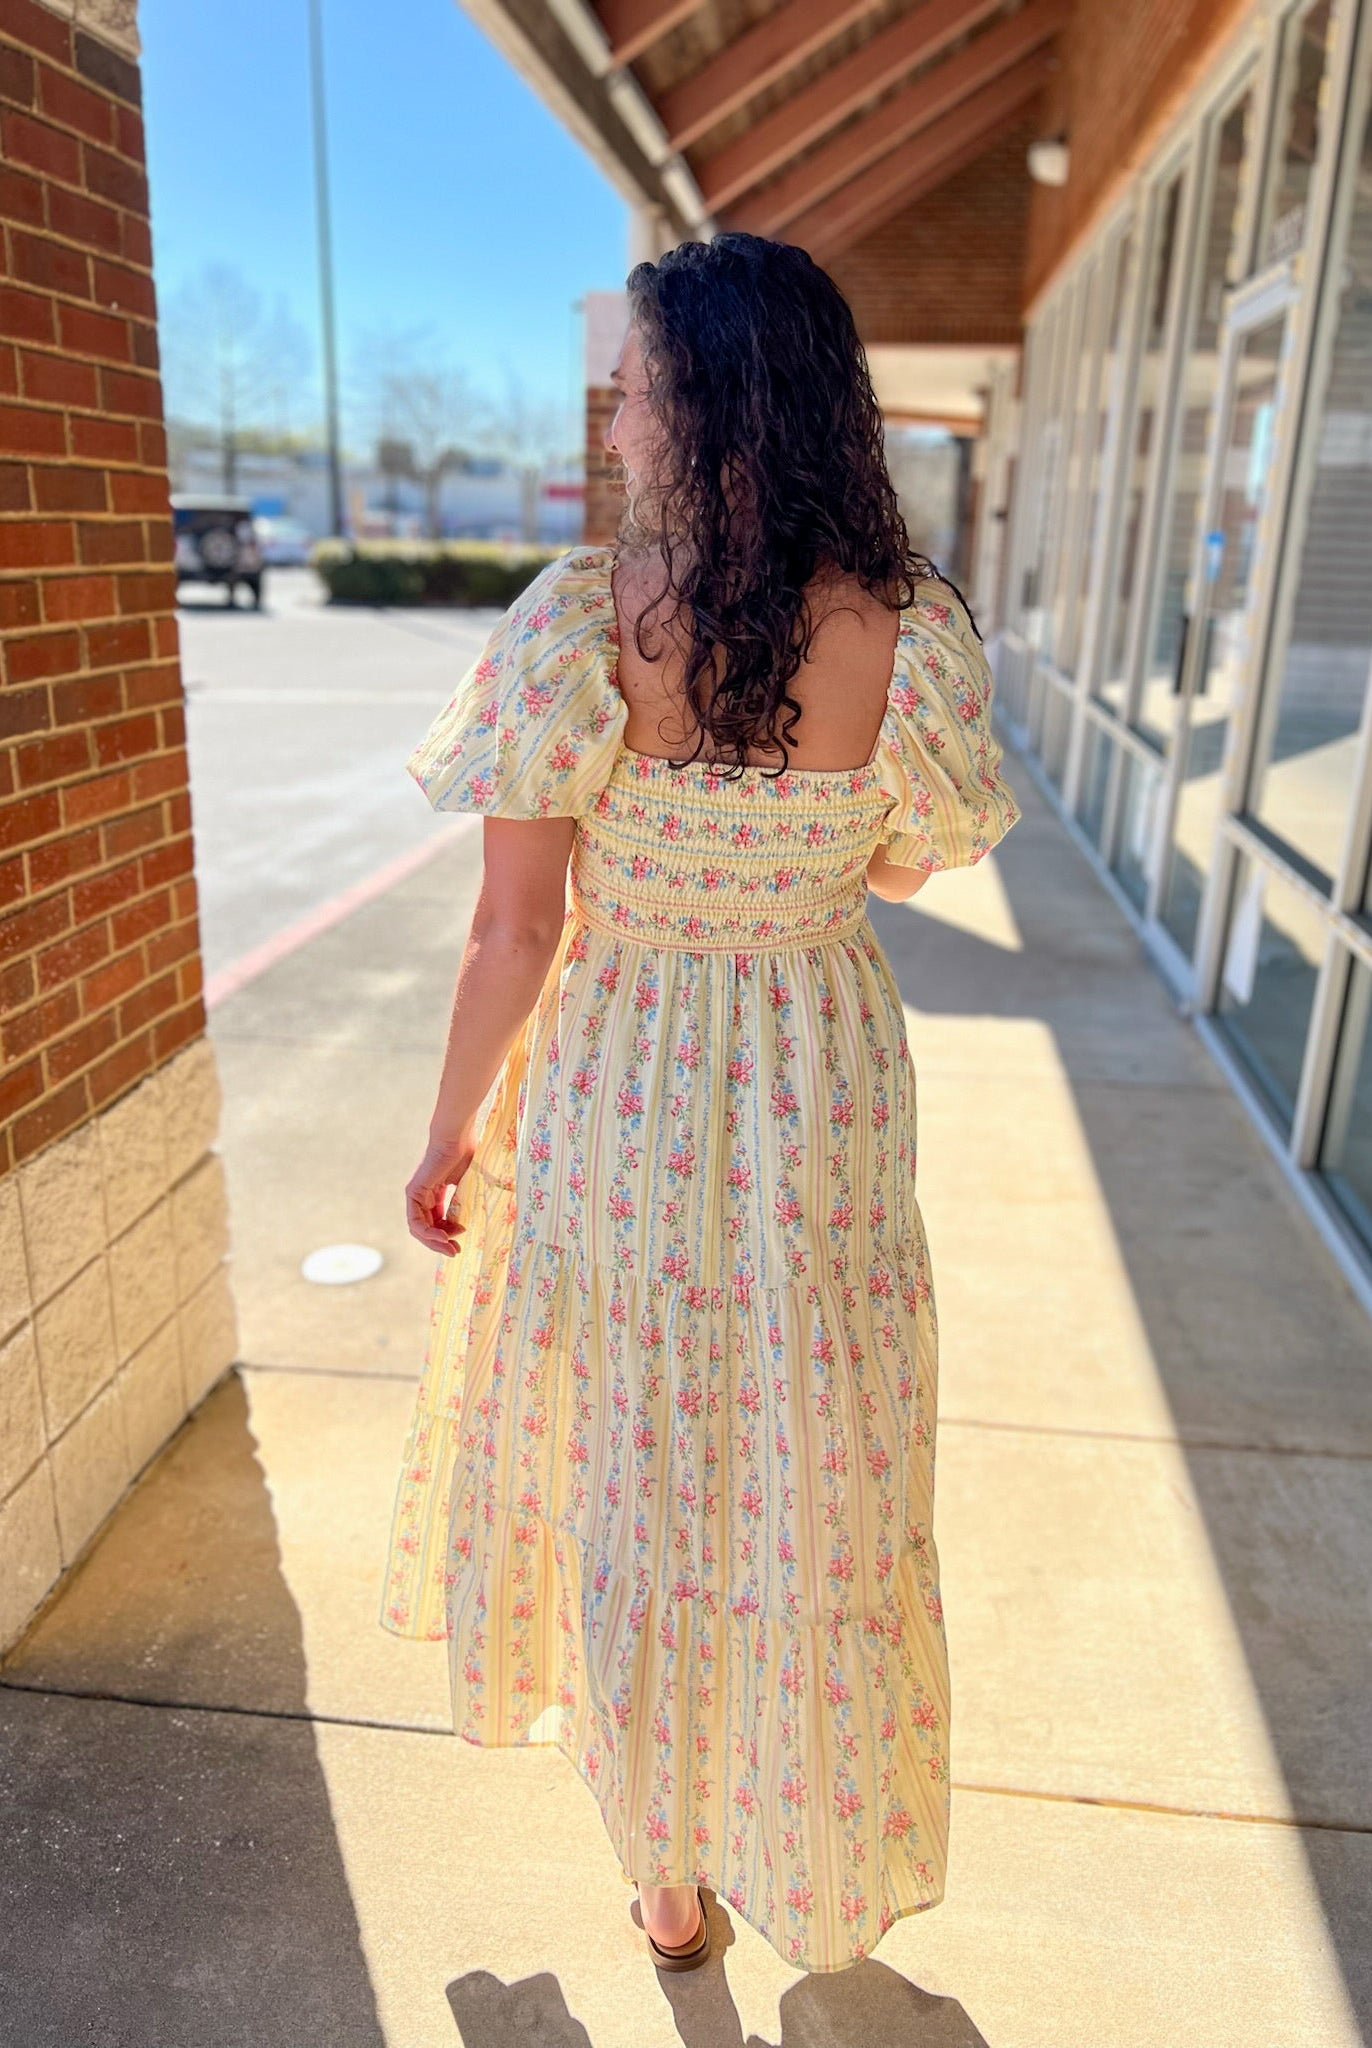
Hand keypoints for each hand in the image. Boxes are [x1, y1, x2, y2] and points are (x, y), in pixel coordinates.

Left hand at [406, 1126, 476, 1256]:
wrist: (457, 1138)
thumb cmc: (466, 1154)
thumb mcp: (467, 1186)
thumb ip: (465, 1203)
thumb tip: (472, 1221)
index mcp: (434, 1194)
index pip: (435, 1222)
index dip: (447, 1235)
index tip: (461, 1240)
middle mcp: (422, 1196)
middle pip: (426, 1229)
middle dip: (441, 1243)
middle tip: (455, 1252)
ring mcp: (416, 1195)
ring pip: (419, 1229)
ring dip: (434, 1242)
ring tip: (450, 1248)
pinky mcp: (413, 1193)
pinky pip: (416, 1221)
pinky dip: (428, 1232)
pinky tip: (442, 1236)